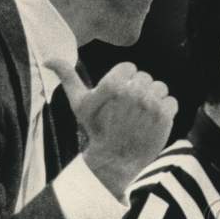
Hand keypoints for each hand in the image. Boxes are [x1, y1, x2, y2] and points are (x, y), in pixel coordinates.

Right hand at [57, 60, 177, 198]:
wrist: (115, 159)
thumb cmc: (96, 129)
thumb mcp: (79, 104)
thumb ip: (67, 77)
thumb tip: (47, 59)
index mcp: (112, 84)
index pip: (129, 67)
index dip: (124, 82)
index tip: (118, 98)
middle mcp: (133, 91)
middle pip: (145, 77)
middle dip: (138, 91)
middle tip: (128, 110)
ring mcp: (150, 104)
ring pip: (160, 88)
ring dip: (153, 100)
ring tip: (141, 116)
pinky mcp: (165, 116)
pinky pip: (171, 102)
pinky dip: (165, 111)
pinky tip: (152, 122)